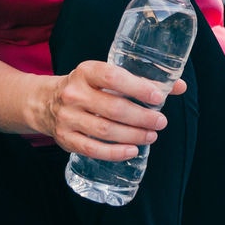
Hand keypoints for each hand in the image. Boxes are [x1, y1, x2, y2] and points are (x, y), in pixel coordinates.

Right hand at [34, 61, 187, 161]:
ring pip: (105, 130)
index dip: (138, 87)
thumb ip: (141, 81)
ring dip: (133, 135)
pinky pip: (92, 149)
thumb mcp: (106, 76)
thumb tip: (178, 86)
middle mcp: (74, 93)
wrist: (45, 102)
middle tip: (160, 121)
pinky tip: (132, 151)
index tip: (159, 97)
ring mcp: (67, 117)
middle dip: (142, 117)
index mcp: (86, 71)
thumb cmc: (87, 88)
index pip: (113, 77)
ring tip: (151, 135)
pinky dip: (115, 152)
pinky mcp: (65, 138)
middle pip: (113, 108)